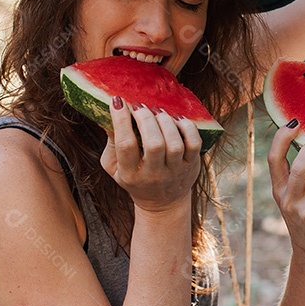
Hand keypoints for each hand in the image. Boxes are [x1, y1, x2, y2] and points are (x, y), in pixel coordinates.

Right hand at [100, 97, 201, 213]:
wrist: (162, 203)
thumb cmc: (134, 179)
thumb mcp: (114, 167)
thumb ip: (111, 143)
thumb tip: (113, 112)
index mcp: (130, 174)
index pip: (125, 145)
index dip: (121, 121)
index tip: (118, 102)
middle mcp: (154, 175)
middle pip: (154, 143)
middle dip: (146, 118)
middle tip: (139, 106)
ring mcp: (175, 171)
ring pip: (174, 143)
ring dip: (165, 121)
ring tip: (157, 111)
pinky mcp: (191, 166)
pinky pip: (194, 143)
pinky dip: (187, 127)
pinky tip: (177, 119)